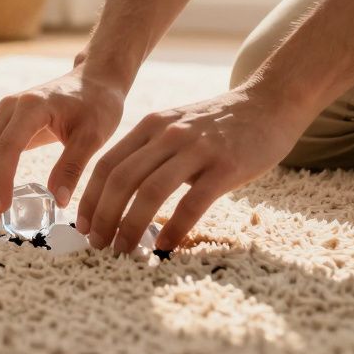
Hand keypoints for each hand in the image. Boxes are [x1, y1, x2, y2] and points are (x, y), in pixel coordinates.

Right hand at [0, 66, 125, 224]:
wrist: (93, 80)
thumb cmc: (97, 105)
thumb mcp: (93, 136)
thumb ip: (73, 166)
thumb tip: (57, 201)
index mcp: (32, 106)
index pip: (5, 148)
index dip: (0, 181)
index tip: (3, 209)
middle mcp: (8, 107)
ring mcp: (1, 114)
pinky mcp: (1, 123)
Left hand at [75, 87, 311, 253]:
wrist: (270, 103)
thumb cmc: (221, 124)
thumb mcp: (177, 126)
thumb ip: (153, 152)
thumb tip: (124, 195)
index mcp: (151, 125)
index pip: (107, 164)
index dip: (90, 198)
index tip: (83, 225)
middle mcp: (168, 134)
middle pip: (121, 179)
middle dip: (104, 217)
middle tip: (98, 245)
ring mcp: (196, 149)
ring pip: (150, 192)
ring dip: (131, 226)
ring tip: (125, 251)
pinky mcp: (225, 166)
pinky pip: (192, 203)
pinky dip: (174, 229)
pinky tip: (165, 247)